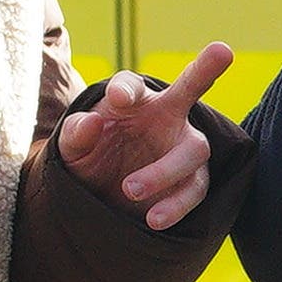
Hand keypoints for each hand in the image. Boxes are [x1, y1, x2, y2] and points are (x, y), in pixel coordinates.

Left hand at [59, 42, 237, 227]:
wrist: (103, 196)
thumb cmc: (90, 158)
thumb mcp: (72, 148)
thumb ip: (78, 133)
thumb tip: (93, 122)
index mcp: (131, 100)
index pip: (131, 84)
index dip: (125, 89)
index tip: (117, 98)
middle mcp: (164, 115)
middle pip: (190, 90)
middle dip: (204, 72)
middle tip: (210, 62)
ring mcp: (181, 146)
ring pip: (194, 150)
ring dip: (165, 171)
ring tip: (130, 190)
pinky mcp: (190, 181)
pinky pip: (195, 189)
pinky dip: (175, 205)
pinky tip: (153, 219)